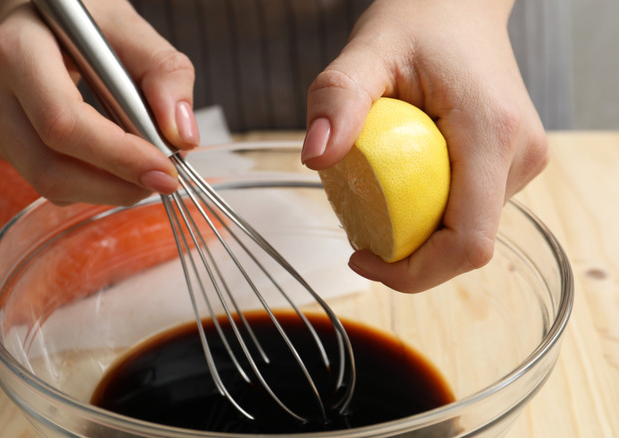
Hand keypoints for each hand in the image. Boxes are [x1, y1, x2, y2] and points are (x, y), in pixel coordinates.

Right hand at [0, 0, 198, 205]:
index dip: (117, 156)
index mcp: (16, 50)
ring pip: (46, 182)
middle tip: (162, 181)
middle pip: (50, 166)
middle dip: (114, 185)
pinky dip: (88, 183)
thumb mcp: (132, 29)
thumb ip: (166, 74)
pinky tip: (113, 166)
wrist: (41, 16)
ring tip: (143, 173)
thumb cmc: (85, 20)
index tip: (164, 169)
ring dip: (105, 189)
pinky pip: (44, 181)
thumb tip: (181, 136)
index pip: (63, 122)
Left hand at [301, 0, 548, 291]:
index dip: (415, 271)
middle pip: (466, 245)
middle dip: (409, 258)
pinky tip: (399, 189)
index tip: (362, 259)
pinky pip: (469, 212)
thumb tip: (316, 157)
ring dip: (418, 236)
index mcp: (492, 133)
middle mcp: (520, 154)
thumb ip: (337, 99)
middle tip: (358, 231)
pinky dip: (429, 215)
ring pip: (468, 232)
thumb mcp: (365, 51)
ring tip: (376, 198)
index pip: (468, 241)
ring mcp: (521, 162)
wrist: (457, 8)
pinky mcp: (512, 165)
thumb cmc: (417, 23)